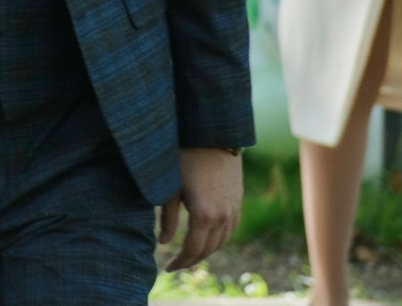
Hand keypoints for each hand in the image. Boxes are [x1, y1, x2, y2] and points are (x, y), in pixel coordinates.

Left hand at [159, 147, 241, 272]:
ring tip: (188, 253)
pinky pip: (230, 230)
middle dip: (191, 260)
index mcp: (204, 215)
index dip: (180, 262)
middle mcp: (223, 217)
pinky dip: (217, 239)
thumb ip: (167, 218)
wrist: (214, 135)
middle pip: (208, 250)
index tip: (166, 267)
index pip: (192, 250)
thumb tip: (163, 242)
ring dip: (205, 251)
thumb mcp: (170, 188)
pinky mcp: (238, 202)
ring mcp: (234, 210)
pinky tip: (205, 237)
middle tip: (176, 263)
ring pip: (221, 242)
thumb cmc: (185, 158)